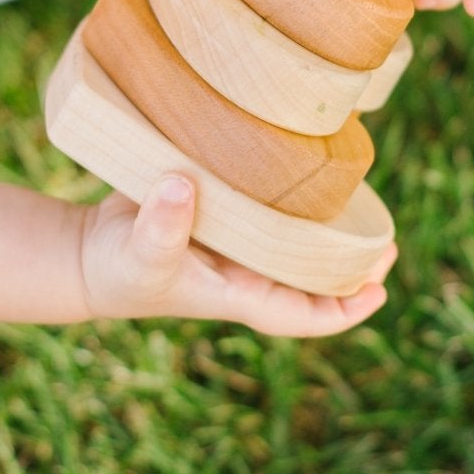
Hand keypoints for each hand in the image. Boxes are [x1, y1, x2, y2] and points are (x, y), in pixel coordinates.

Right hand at [77, 176, 395, 333]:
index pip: (303, 315)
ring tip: (362, 198)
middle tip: (388, 240)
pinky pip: (269, 203)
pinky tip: (308, 159)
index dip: (345, 310)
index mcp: (240, 293)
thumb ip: (159, 226)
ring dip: (328, 224)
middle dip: (352, 265)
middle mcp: (248, 269)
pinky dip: (290, 187)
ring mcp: (239, 241)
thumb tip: (183, 186)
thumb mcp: (137, 254)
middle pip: (314, 276)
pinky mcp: (223, 209)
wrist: (85, 249)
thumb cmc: (115, 267)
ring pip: (297, 238)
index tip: (379, 290)